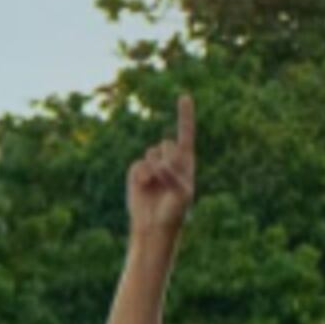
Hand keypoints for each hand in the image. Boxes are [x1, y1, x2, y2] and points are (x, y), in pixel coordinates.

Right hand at [127, 93, 195, 238]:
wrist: (153, 227)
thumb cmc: (174, 213)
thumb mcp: (183, 195)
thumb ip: (174, 176)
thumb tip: (158, 164)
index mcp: (185, 163)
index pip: (186, 135)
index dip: (185, 115)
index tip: (184, 96)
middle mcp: (169, 161)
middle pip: (167, 144)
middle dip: (168, 161)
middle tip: (168, 182)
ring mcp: (152, 166)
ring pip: (152, 153)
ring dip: (155, 171)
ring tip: (157, 188)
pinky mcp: (138, 172)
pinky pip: (139, 164)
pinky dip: (142, 177)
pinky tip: (145, 189)